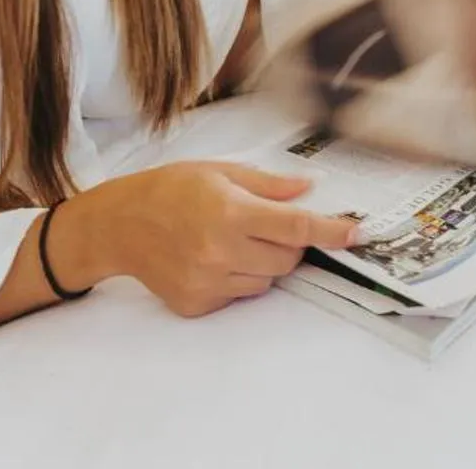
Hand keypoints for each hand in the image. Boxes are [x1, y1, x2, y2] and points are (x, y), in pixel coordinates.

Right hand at [55, 161, 357, 318]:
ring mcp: (207, 282)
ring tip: (234, 238)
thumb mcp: (220, 171)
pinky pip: (241, 295)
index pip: (295, 227)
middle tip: (267, 224)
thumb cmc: (170, 190)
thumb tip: (311, 189)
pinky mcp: (197, 303)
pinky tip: (215, 257)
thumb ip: (268, 185)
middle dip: (290, 242)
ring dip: (266, 261)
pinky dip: (241, 277)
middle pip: (288, 258)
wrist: (118, 225)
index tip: (356, 234)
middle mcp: (220, 251)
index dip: (330, 231)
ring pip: (267, 280)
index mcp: (229, 212)